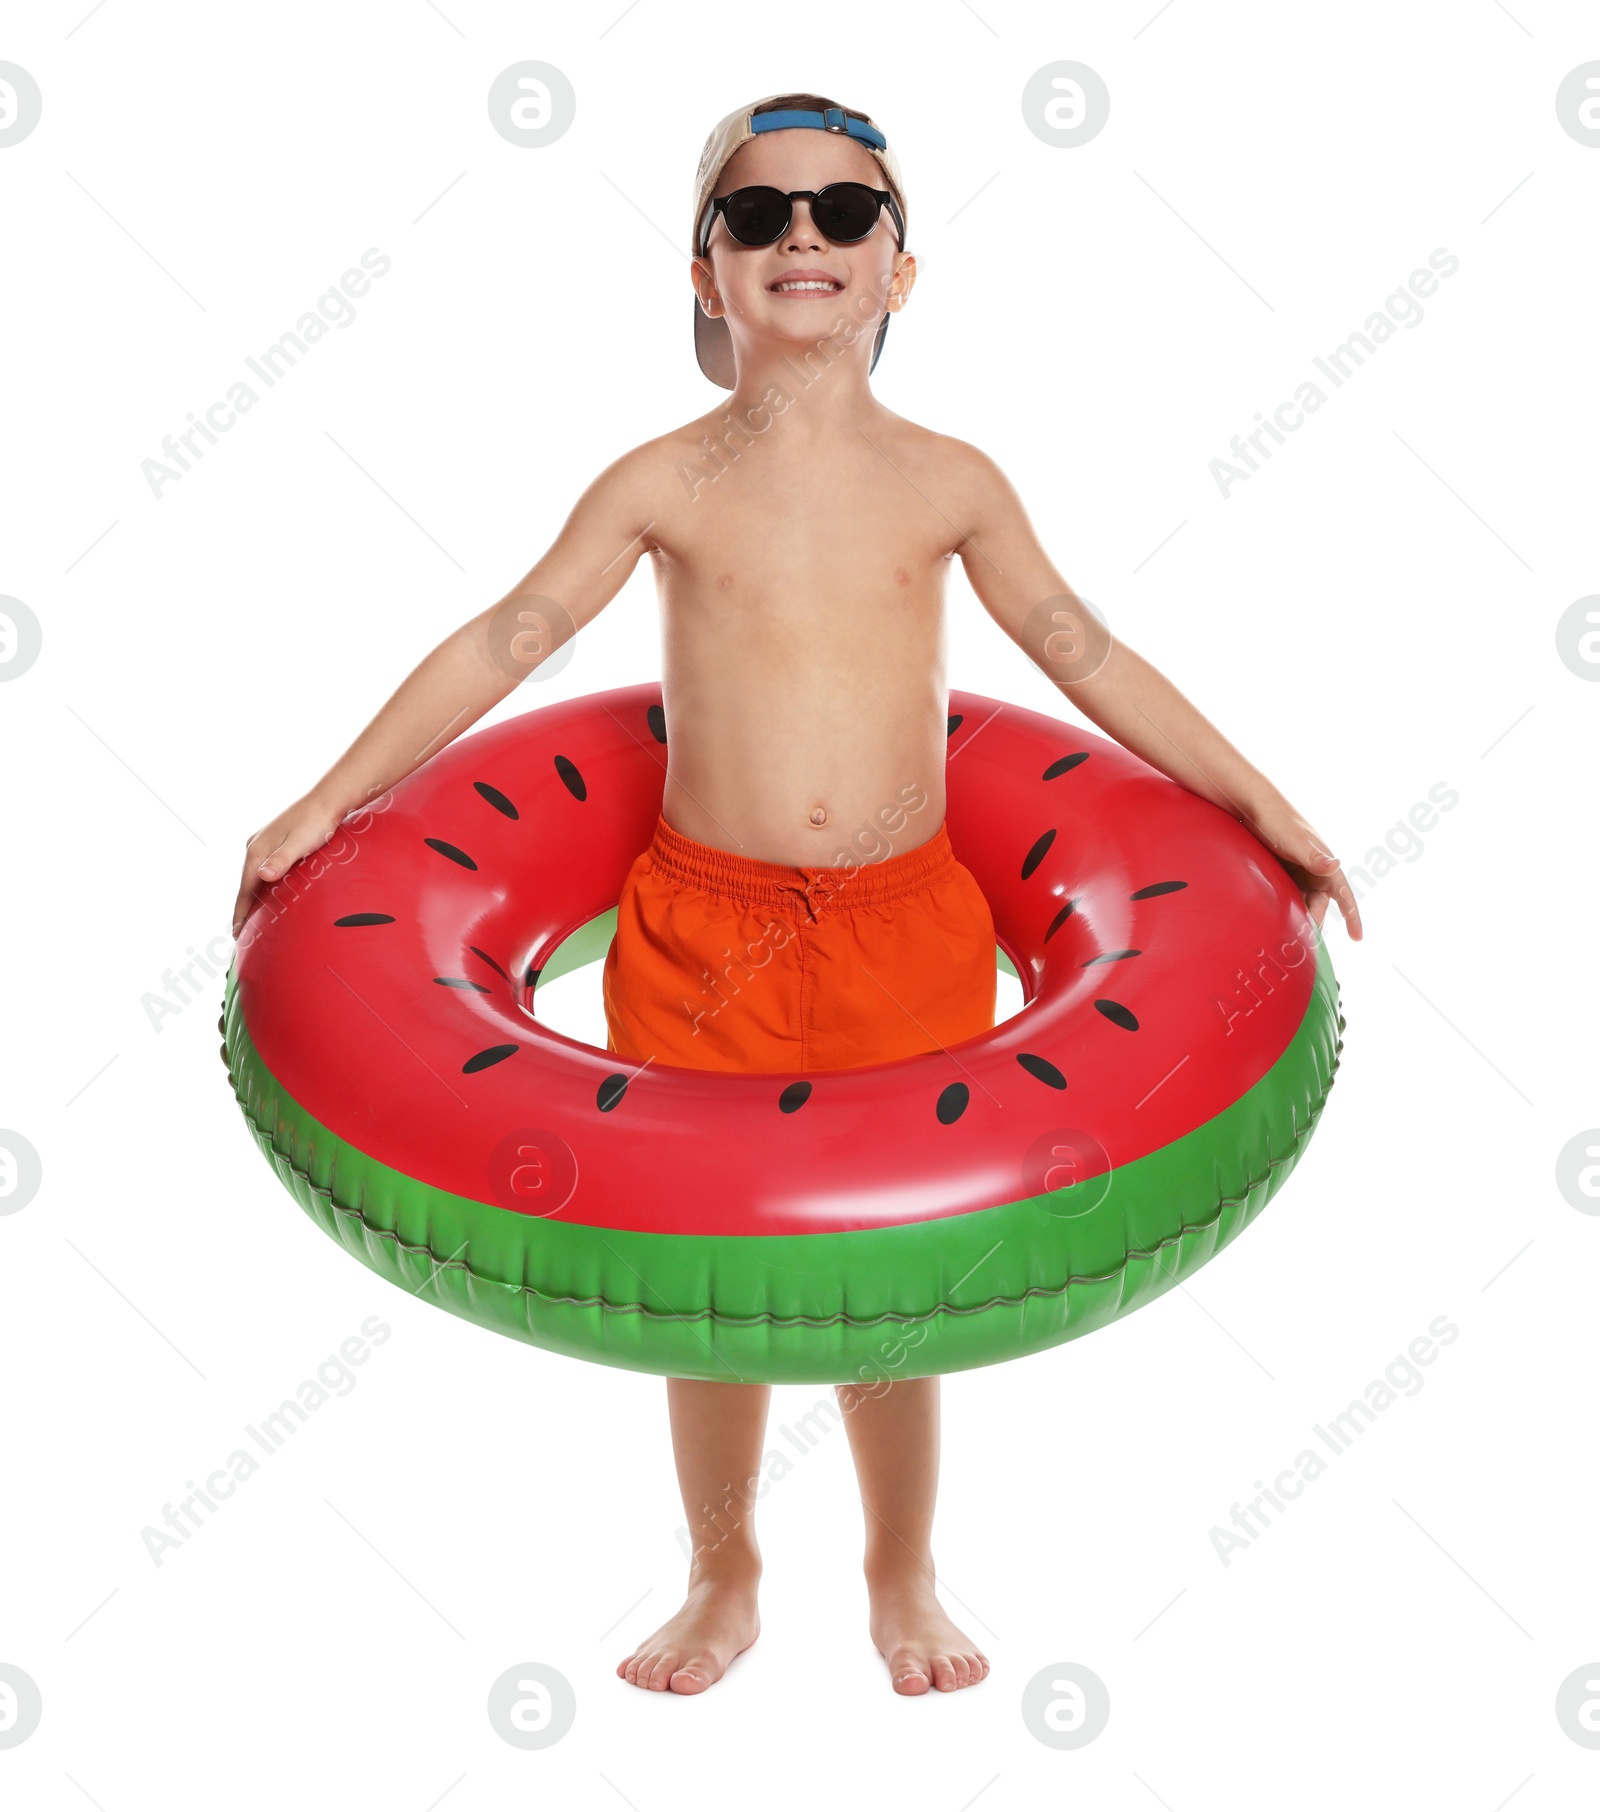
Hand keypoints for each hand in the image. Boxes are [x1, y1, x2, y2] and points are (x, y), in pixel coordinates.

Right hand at [232, 795, 343, 937]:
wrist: (327, 801)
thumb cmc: (316, 824)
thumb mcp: (299, 844)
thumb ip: (281, 861)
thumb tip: (262, 876)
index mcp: (257, 851)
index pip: (245, 890)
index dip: (241, 913)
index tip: (237, 934)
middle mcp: (255, 846)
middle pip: (245, 885)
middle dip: (243, 909)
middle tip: (240, 934)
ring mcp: (263, 843)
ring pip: (252, 877)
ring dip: (250, 897)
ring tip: (249, 918)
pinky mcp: (273, 841)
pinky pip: (261, 869)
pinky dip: (259, 885)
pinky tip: (264, 892)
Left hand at [1244, 801, 1363, 942]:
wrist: (1252, 806)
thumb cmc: (1277, 822)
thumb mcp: (1296, 842)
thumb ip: (1314, 857)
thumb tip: (1337, 864)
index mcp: (1325, 864)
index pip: (1344, 895)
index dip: (1353, 916)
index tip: (1357, 937)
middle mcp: (1315, 869)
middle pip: (1319, 904)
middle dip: (1314, 921)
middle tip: (1303, 941)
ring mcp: (1298, 870)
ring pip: (1303, 900)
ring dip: (1298, 915)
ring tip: (1287, 932)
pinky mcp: (1282, 870)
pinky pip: (1288, 893)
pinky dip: (1285, 905)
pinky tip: (1273, 916)